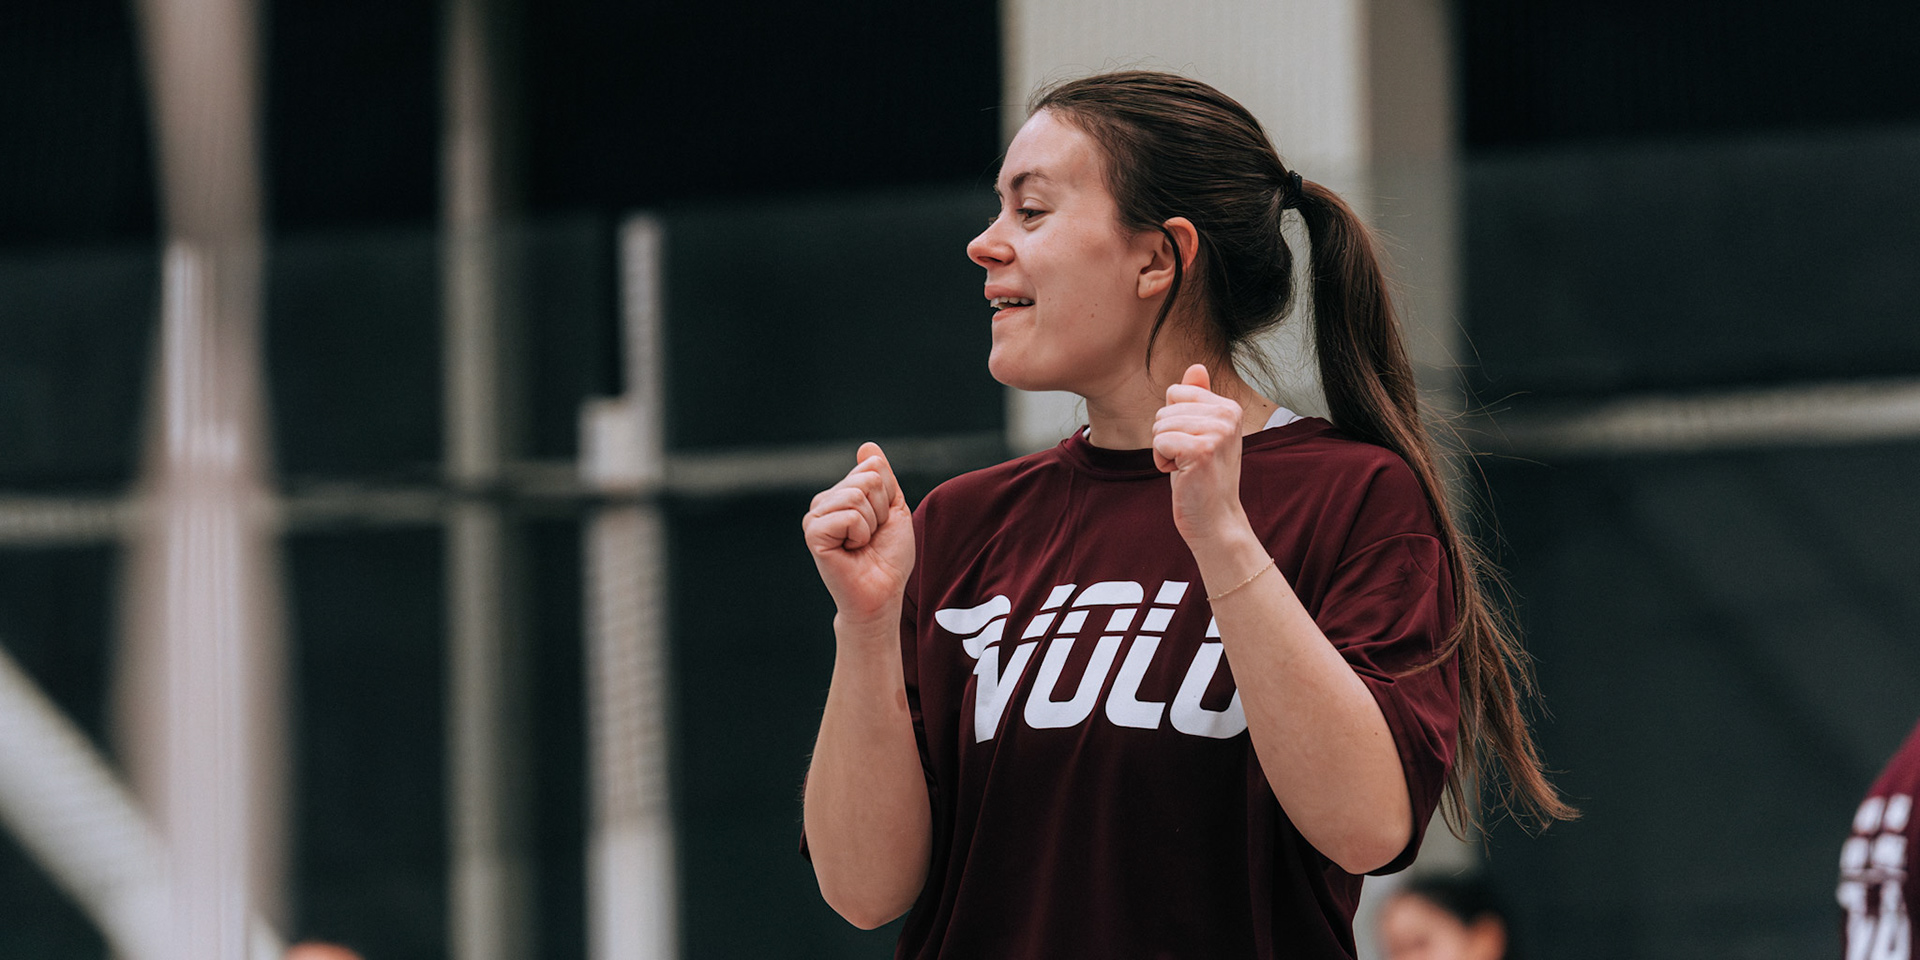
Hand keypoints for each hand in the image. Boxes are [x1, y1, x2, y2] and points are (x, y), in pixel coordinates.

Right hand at [802, 442, 915, 624]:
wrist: (882, 592)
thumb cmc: (887, 556)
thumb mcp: (893, 509)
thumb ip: (883, 478)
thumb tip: (866, 447)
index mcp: (840, 493)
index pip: (872, 467)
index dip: (888, 497)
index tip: (880, 523)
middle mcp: (823, 502)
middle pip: (866, 479)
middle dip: (880, 511)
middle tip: (870, 537)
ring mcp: (814, 517)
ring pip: (857, 495)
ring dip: (871, 524)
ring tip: (860, 544)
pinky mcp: (813, 534)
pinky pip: (848, 516)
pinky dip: (859, 535)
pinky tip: (850, 551)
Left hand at [1153, 364, 1249, 542]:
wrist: (1215, 518)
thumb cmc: (1202, 476)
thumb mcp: (1200, 432)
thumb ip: (1198, 398)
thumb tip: (1196, 365)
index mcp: (1229, 406)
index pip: (1176, 392)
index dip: (1173, 420)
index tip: (1191, 444)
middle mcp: (1228, 414)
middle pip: (1165, 409)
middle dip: (1167, 437)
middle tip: (1189, 460)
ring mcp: (1217, 431)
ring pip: (1160, 425)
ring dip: (1164, 451)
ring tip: (1187, 467)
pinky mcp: (1202, 450)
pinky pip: (1159, 441)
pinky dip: (1162, 461)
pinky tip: (1182, 474)